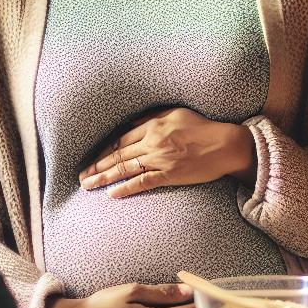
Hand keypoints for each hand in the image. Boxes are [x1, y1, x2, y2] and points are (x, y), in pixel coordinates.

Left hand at [79, 107, 256, 198]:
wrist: (225, 145)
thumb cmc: (203, 128)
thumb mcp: (176, 113)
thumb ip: (152, 117)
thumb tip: (131, 123)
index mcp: (153, 125)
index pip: (121, 139)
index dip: (103, 151)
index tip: (92, 159)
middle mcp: (153, 142)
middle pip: (118, 154)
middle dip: (97, 166)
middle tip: (81, 176)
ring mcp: (160, 159)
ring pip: (125, 168)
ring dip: (104, 177)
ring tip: (88, 185)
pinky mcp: (170, 174)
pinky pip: (143, 182)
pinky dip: (126, 188)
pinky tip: (112, 194)